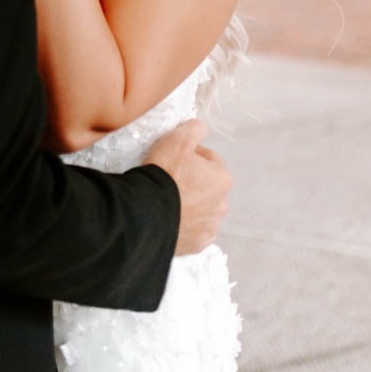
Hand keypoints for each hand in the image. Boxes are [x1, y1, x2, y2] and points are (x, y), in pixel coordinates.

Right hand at [144, 118, 231, 255]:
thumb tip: (200, 128)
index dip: (190, 156)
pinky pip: (193, 230)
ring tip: (166, 200)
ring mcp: (211, 226)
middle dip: (192, 182)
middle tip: (168, 179)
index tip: (172, 158)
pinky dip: (184, 224)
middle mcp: (222, 204)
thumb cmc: (164, 173)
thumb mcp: (177, 140)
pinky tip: (169, 217)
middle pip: (207, 186)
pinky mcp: (198, 243)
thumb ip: (194, 129)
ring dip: (189, 204)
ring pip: (201, 209)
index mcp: (222, 178)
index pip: (210, 160)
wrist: (147, 211)